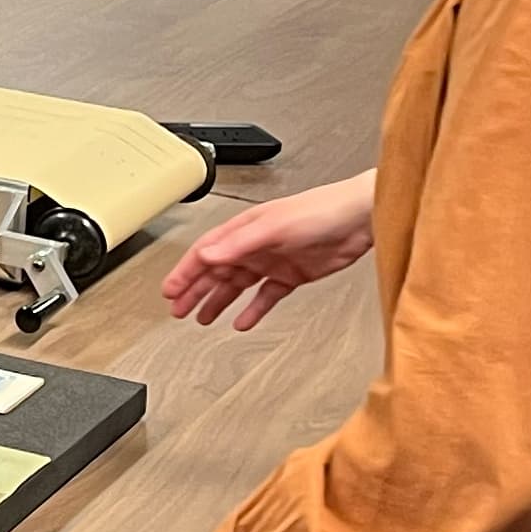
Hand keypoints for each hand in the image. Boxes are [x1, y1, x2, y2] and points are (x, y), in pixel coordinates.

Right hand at [162, 171, 376, 330]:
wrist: (360, 219)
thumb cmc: (321, 210)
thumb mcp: (274, 226)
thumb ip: (239, 244)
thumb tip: (207, 256)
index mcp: (244, 230)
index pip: (205, 252)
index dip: (185, 272)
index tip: (170, 291)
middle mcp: (255, 245)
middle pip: (216, 271)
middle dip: (194, 290)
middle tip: (178, 309)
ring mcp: (273, 261)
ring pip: (237, 285)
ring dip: (218, 300)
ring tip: (202, 318)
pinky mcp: (293, 275)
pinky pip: (266, 296)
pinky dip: (253, 309)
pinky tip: (242, 321)